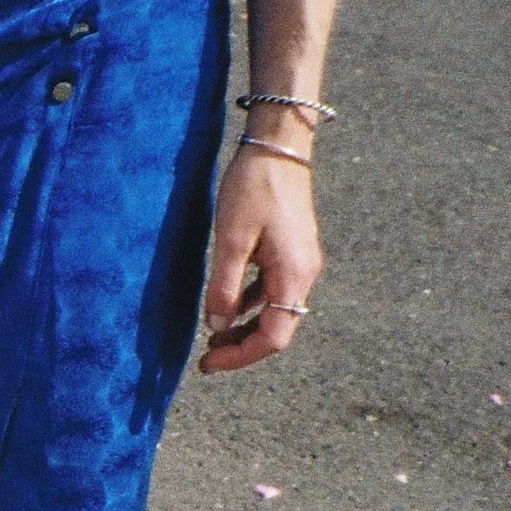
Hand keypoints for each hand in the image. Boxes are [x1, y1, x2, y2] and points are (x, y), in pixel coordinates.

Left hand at [199, 142, 323, 373]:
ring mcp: (299, 263)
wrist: (278, 146)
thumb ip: (223, 287)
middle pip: (277, 329)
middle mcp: (304, 274)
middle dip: (242, 347)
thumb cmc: (253, 187)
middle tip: (206, 358)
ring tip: (212, 337)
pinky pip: (271, 291)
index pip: (273, 337)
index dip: (241, 357)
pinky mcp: (291, 252)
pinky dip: (249, 304)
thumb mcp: (231, 240)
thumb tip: (217, 328)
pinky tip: (225, 305)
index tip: (208, 365)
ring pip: (274, 311)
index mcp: (293, 275)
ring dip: (244, 328)